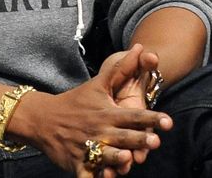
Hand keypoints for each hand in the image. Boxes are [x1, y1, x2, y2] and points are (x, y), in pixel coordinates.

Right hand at [14, 45, 171, 176]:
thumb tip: (141, 47)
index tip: (168, 122)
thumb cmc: (76, 101)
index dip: (151, 119)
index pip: (133, 116)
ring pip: (105, 156)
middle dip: (138, 139)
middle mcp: (99, 130)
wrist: (44, 118)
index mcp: (107, 113)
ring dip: (117, 159)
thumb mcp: (98, 84)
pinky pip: (86, 174)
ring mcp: (87, 148)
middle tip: (155, 141)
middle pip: (122, 136)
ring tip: (129, 160)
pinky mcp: (76, 163)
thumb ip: (121, 68)